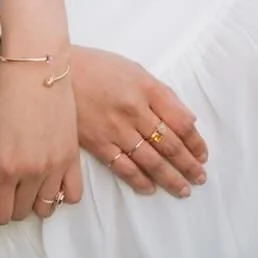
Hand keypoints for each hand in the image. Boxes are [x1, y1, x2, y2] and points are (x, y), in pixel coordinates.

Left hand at [0, 41, 81, 225]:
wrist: (35, 71)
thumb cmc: (1, 100)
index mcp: (4, 168)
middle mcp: (31, 173)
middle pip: (21, 214)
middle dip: (8, 207)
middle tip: (3, 190)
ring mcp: (55, 167)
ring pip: (46, 208)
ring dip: (32, 203)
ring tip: (24, 185)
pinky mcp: (73, 159)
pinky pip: (72, 196)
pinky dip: (59, 195)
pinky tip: (47, 181)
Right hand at [67, 44, 207, 197]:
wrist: (55, 72)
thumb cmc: (97, 67)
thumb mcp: (134, 70)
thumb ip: (161, 93)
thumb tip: (186, 119)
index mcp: (147, 89)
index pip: (182, 122)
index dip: (196, 142)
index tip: (202, 154)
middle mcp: (135, 111)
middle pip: (170, 144)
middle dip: (189, 165)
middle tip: (199, 177)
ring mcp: (116, 129)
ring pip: (152, 161)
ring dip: (171, 178)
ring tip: (183, 189)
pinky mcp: (97, 143)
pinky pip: (124, 167)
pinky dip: (140, 180)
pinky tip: (151, 188)